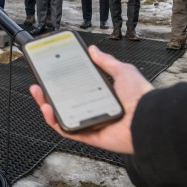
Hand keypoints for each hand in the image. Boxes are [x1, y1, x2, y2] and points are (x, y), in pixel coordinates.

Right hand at [29, 46, 152, 154]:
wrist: (148, 118)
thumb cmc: (140, 97)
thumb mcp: (122, 71)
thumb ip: (106, 62)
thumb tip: (93, 50)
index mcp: (102, 96)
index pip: (77, 89)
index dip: (62, 83)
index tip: (50, 74)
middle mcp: (96, 110)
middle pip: (66, 103)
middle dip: (49, 95)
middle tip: (38, 85)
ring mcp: (92, 124)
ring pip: (63, 117)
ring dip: (48, 107)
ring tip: (39, 96)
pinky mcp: (90, 137)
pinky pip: (68, 131)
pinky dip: (56, 122)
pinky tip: (48, 109)